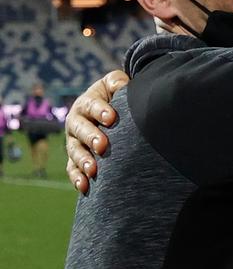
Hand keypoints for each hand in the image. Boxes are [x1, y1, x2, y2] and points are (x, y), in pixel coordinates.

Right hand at [66, 70, 128, 193]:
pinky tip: (84, 186)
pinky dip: (77, 177)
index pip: (91, 105)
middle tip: (102, 145)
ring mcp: (75, 141)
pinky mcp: (76, 158)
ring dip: (83, 160)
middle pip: (80, 130)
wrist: (107, 110)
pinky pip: (73, 169)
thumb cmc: (114, 95)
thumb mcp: (114, 83)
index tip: (111, 117)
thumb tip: (123, 85)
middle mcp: (77, 122)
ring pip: (75, 151)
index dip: (100, 110)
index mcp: (86, 103)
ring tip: (93, 169)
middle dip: (91, 137)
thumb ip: (118, 82)